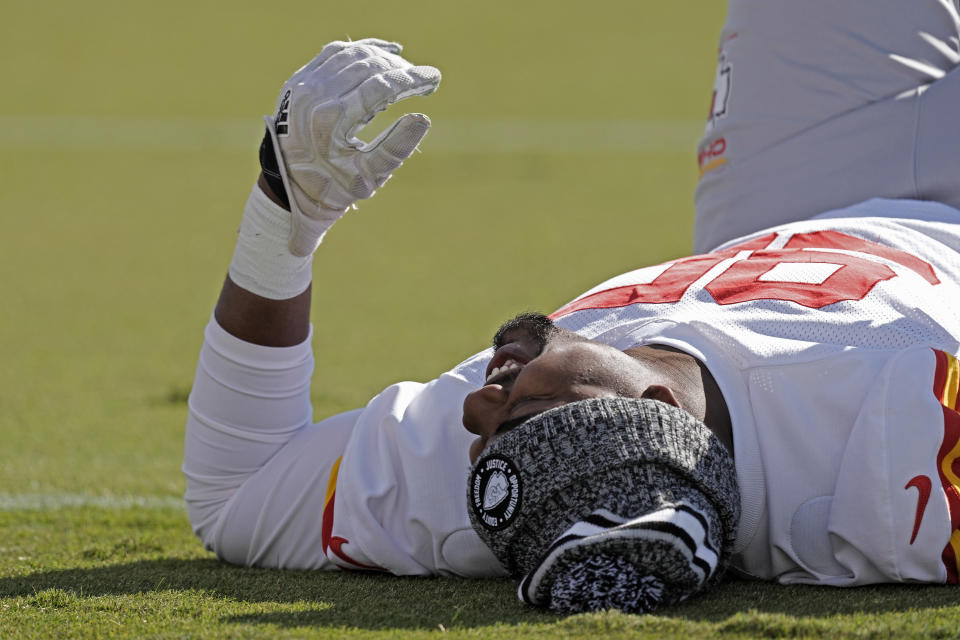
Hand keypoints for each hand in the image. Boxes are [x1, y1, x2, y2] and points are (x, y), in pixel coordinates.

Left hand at [264, 38, 440, 255]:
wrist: (290, 185)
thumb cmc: (334, 185)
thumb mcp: (368, 177)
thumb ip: (396, 148)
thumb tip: (423, 118)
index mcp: (331, 120)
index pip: (380, 87)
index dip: (411, 79)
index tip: (435, 77)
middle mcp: (315, 95)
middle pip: (369, 67)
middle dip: (401, 70)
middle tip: (424, 80)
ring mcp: (304, 83)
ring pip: (353, 55)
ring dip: (384, 60)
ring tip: (406, 74)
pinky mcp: (300, 78)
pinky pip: (336, 52)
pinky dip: (362, 50)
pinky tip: (384, 54)